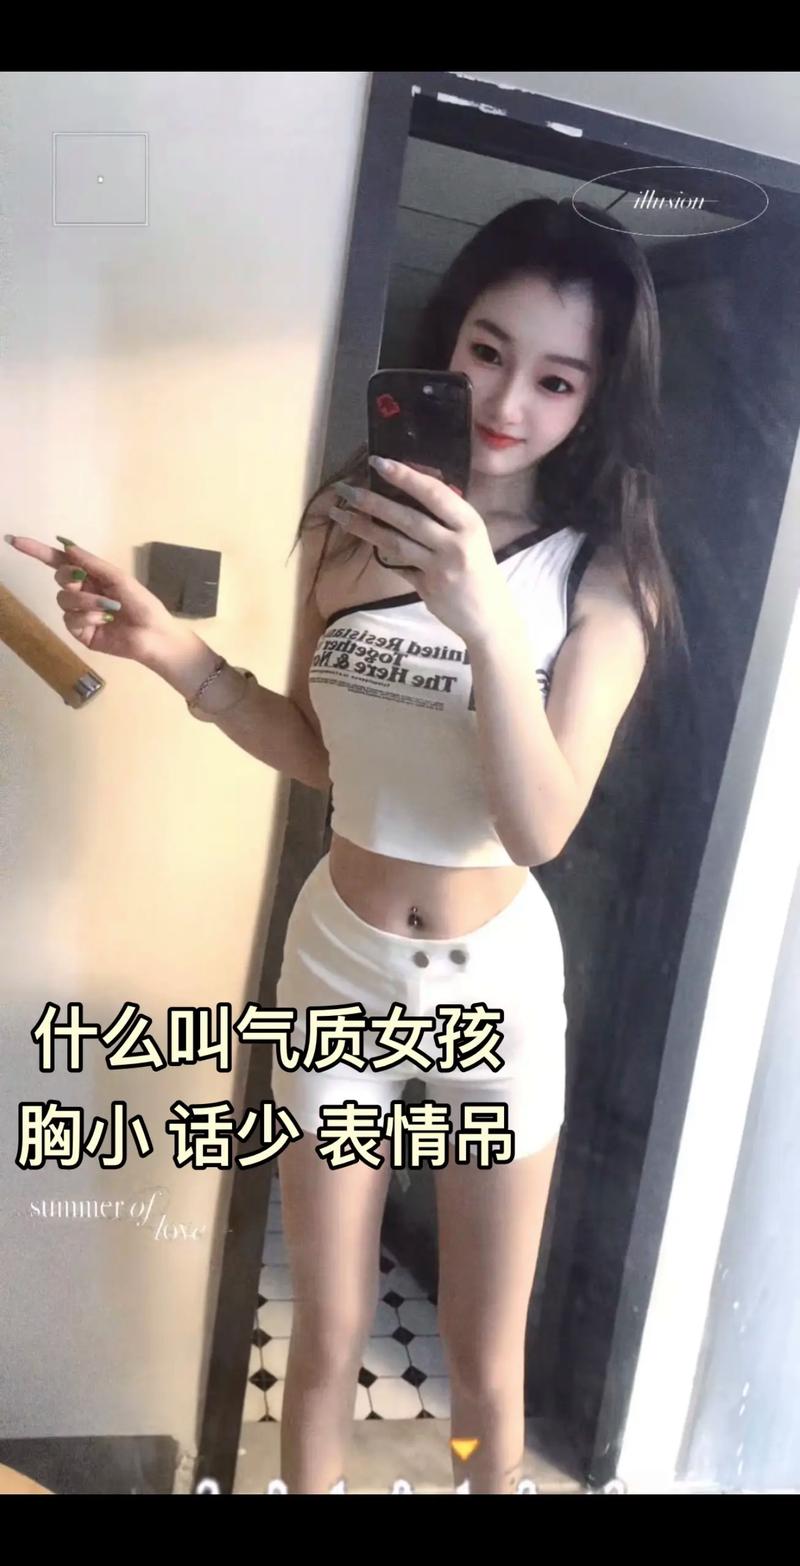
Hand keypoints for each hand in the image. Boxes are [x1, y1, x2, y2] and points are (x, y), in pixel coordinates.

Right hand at [4, 533, 183, 666]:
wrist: (154, 635)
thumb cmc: (142, 604)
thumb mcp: (118, 577)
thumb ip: (91, 563)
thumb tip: (66, 545)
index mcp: (91, 576)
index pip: (59, 561)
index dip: (37, 551)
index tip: (15, 540)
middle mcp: (82, 593)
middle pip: (59, 578)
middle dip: (70, 577)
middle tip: (84, 580)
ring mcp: (79, 614)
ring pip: (63, 600)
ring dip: (85, 600)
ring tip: (108, 607)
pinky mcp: (80, 633)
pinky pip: (71, 620)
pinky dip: (87, 617)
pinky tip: (104, 620)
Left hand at [329, 458, 512, 644]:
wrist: (490, 616)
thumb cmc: (479, 570)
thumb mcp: (472, 537)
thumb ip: (447, 518)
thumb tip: (410, 489)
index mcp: (469, 523)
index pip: (433, 492)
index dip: (405, 476)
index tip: (378, 462)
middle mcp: (456, 543)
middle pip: (407, 518)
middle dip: (372, 502)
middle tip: (345, 490)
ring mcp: (440, 568)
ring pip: (395, 542)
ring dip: (364, 527)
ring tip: (340, 515)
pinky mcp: (427, 588)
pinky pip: (398, 566)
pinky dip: (381, 554)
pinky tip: (364, 541)